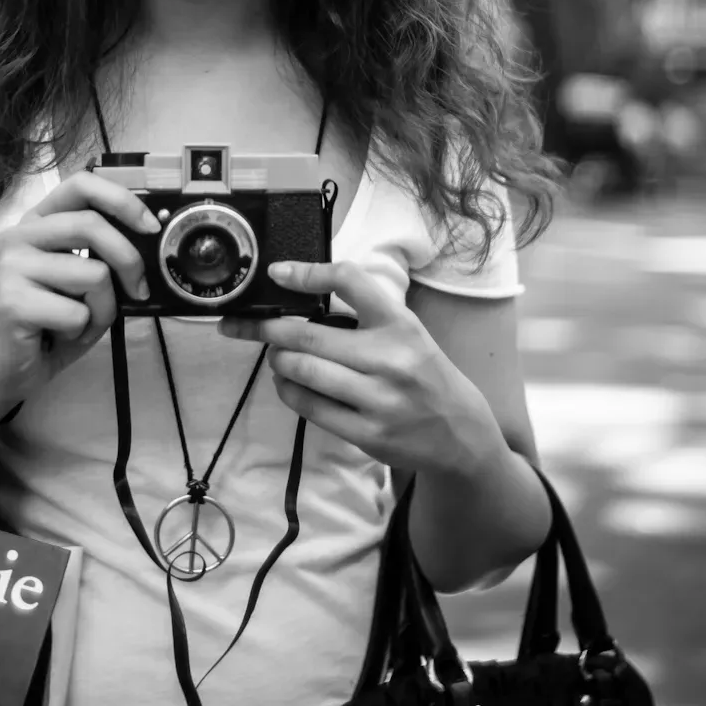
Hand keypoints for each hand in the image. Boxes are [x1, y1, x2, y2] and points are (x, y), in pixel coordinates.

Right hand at [0, 172, 157, 410]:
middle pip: (91, 225)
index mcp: (39, 221)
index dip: (122, 200)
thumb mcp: (85, 280)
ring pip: (93, 274)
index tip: (150, 227)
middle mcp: (19, 235)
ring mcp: (11, 266)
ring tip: (79, 322)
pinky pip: (77, 312)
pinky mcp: (11, 302)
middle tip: (139, 290)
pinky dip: (83, 331)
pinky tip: (59, 336)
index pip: (81, 185)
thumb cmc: (54, 321)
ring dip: (103, 308)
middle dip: (129, 260)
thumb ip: (107, 255)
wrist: (8, 368)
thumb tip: (151, 239)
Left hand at [218, 261, 494, 474]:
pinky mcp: (367, 433)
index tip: (277, 272)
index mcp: (400, 323)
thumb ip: (364, 313)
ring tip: (276, 357)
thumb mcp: (405, 331)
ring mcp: (378, 399)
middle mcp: (390, 358)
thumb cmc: (422, 372)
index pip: (350, 281)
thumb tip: (298, 293)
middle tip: (245, 324)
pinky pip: (309, 407)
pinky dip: (288, 391)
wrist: (460, 432)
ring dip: (276, 362)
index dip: (308, 273)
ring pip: (302, 371)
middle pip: (307, 334)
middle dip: (266, 328)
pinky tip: (287, 383)